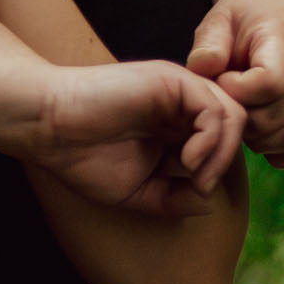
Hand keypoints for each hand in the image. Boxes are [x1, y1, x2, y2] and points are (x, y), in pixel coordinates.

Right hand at [36, 60, 246, 215]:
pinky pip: (215, 107)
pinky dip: (211, 138)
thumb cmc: (82, 158)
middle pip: (234, 128)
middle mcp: (181, 105)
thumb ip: (174, 199)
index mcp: (173, 127)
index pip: (220, 142)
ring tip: (195, 173)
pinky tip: (188, 158)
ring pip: (233, 115)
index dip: (217, 169)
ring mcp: (178, 90)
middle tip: (200, 186)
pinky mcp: (171, 81)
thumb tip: (209, 201)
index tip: (195, 192)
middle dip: (225, 162)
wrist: (49, 129)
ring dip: (221, 153)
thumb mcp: (137, 192)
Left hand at [187, 0, 283, 165]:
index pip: (271, 83)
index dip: (237, 91)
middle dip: (240, 118)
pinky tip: (261, 134)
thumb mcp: (219, 17)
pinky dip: (282, 152)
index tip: (223, 79)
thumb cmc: (243, 16)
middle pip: (276, 118)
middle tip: (227, 101)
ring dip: (259, 139)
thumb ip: (208, 44)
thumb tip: (204, 69)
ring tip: (243, 115)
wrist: (278, 8)